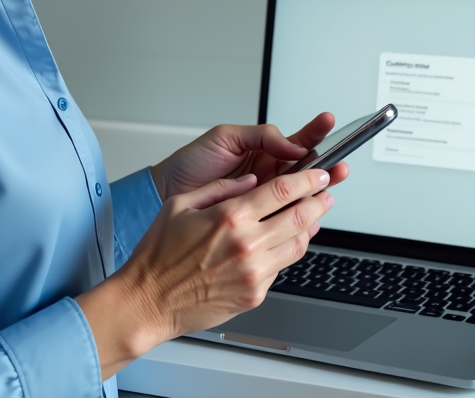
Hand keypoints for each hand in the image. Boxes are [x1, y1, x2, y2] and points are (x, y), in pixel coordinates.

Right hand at [75, 167, 335, 378]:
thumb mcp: (181, 205)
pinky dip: (288, 251)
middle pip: (301, 217)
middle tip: (326, 192)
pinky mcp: (255, 294)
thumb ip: (220, 188)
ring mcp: (254, 273)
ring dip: (310, 227)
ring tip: (312, 216)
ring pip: (299, 245)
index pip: (284, 191)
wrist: (149, 301)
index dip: (308, 178)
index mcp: (230, 217)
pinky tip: (285, 243)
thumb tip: (250, 181)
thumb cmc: (158, 256)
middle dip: (319, 200)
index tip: (319, 173)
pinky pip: (282, 268)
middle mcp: (247, 245)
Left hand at [151, 112, 347, 200]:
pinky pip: (284, 217)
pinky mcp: (258, 218)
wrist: (167, 192)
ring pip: (300, 193)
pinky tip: (311, 211)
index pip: (296, 140)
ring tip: (333, 180)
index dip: (315, 132)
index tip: (329, 123)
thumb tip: (292, 143)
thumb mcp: (225, 138)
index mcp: (263, 151)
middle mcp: (268, 173)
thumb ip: (261, 136)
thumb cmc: (192, 163)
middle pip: (306, 168)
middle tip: (341, 162)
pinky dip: (300, 215)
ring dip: (318, 188)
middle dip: (327, 163)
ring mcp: (264, 197)